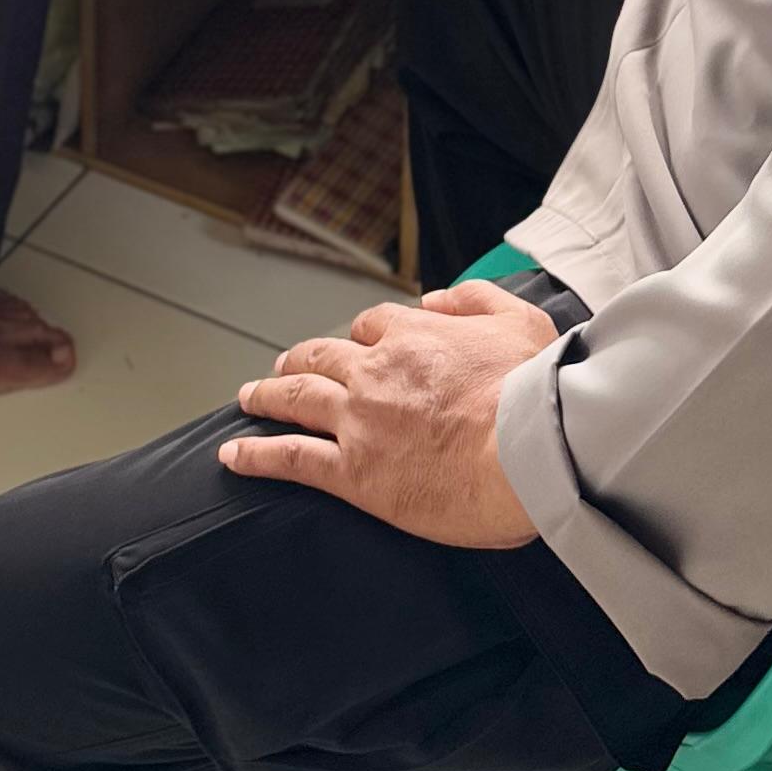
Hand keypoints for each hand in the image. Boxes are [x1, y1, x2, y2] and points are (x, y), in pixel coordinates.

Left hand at [220, 280, 557, 545]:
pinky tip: (233, 455)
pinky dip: (256, 454)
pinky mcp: (354, 472)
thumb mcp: (522, 321)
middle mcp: (377, 371)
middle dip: (298, 360)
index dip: (362, 336)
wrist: (532, 449)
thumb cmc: (538, 391)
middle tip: (284, 368)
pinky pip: (291, 457)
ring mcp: (360, 420)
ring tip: (247, 400)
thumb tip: (437, 298)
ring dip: (265, 396)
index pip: (372, 325)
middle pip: (320, 356)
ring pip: (295, 398)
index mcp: (415, 335)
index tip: (358, 346)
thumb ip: (477, 300)